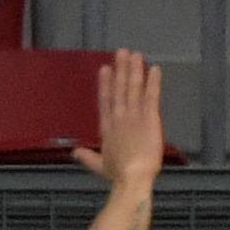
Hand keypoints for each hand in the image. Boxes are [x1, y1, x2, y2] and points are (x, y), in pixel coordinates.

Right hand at [73, 48, 165, 188]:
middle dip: (121, 70)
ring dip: (134, 70)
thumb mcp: (100, 166)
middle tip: (121, 52)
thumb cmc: (118, 175)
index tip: (104, 69)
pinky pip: (151, 96)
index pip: (105, 101)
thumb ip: (87, 157)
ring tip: (135, 54)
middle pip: (119, 89)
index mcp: (107, 128)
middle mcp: (119, 117)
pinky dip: (153, 82)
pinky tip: (155, 69)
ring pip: (133, 88)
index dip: (105, 85)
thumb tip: (74, 152)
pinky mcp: (149, 118)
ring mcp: (134, 116)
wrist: (132, 177)